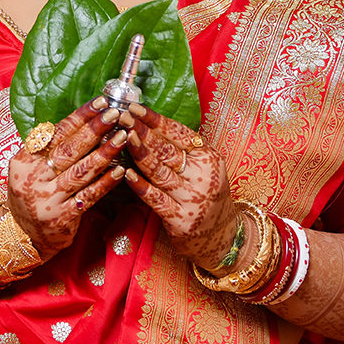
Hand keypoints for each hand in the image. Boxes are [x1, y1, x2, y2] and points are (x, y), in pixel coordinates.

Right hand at [1, 98, 129, 258]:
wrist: (21, 235)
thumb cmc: (31, 194)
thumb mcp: (28, 168)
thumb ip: (48, 148)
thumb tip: (83, 120)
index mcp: (24, 160)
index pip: (56, 132)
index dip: (80, 116)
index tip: (102, 102)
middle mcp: (33, 178)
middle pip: (69, 149)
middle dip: (95, 129)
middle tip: (116, 114)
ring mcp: (47, 198)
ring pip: (81, 171)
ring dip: (105, 152)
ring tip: (123, 137)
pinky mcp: (62, 217)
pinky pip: (89, 196)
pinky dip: (106, 182)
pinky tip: (121, 171)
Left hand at [124, 109, 241, 272]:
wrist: (220, 236)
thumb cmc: (207, 195)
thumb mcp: (205, 167)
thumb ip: (184, 149)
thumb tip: (149, 124)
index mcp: (208, 157)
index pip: (179, 133)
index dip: (155, 120)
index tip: (135, 107)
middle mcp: (202, 175)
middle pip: (167, 150)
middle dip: (142, 131)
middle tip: (122, 117)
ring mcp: (192, 197)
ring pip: (160, 171)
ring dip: (139, 153)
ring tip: (122, 137)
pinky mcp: (180, 218)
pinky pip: (156, 198)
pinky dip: (140, 185)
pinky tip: (125, 174)